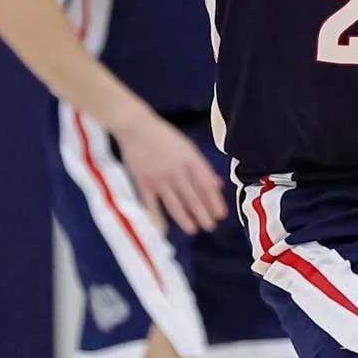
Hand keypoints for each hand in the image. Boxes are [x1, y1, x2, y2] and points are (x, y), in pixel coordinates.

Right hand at [110, 112, 228, 234]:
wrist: (136, 127)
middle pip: (192, 197)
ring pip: (174, 204)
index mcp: (190, 161)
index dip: (214, 201)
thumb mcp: (188, 147)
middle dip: (203, 214)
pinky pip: (152, 205)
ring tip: (193, 229)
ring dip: (185, 219)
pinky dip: (157, 218)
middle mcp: (176, 172)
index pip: (206, 185)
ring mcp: (159, 179)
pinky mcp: (143, 183)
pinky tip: (164, 230)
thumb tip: (217, 185)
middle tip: (210, 226)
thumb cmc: (164, 136)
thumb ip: (203, 167)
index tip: (221, 214)